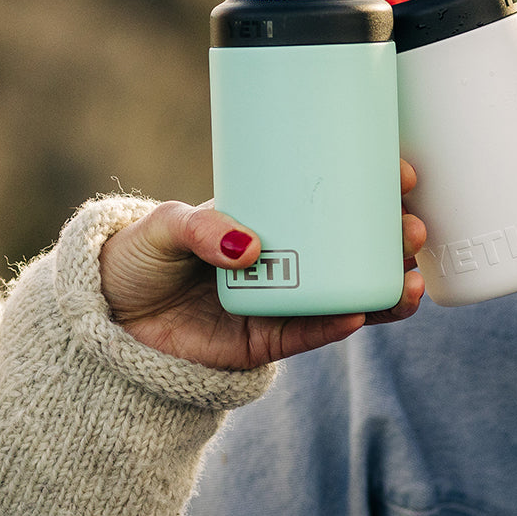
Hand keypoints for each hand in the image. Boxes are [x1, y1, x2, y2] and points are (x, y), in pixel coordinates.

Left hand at [99, 161, 425, 370]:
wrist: (103, 321)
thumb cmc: (136, 258)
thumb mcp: (165, 225)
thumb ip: (201, 226)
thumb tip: (249, 246)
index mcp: (269, 220)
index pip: (330, 202)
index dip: (372, 188)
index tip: (402, 173)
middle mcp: (284, 260)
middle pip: (353, 250)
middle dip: (393, 241)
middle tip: (413, 228)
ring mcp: (279, 301)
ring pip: (347, 295)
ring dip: (384, 288)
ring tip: (411, 280)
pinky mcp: (265, 342)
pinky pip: (311, 334)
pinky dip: (338, 324)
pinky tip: (364, 313)